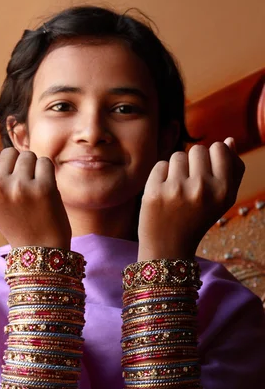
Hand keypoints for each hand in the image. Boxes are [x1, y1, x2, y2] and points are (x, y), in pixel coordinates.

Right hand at [0, 139, 71, 248]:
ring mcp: (21, 188)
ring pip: (28, 155)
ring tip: (31, 193)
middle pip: (9, 152)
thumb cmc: (11, 220)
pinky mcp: (44, 188)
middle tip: (20, 194)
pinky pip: (45, 162)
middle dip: (17, 167)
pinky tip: (44, 193)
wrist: (39, 248)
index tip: (5, 187)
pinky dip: (47, 174)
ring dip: (33, 170)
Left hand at [137, 138, 244, 259]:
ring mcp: (177, 190)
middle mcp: (202, 189)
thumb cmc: (197, 219)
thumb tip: (228, 140)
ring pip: (178, 156)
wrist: (168, 248)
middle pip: (198, 150)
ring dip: (176, 169)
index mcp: (223, 191)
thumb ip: (232, 169)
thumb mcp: (223, 200)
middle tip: (190, 186)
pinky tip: (164, 193)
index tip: (206, 174)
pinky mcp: (154, 191)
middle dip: (193, 163)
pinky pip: (160, 165)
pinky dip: (160, 176)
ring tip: (177, 190)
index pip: (220, 148)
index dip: (212, 157)